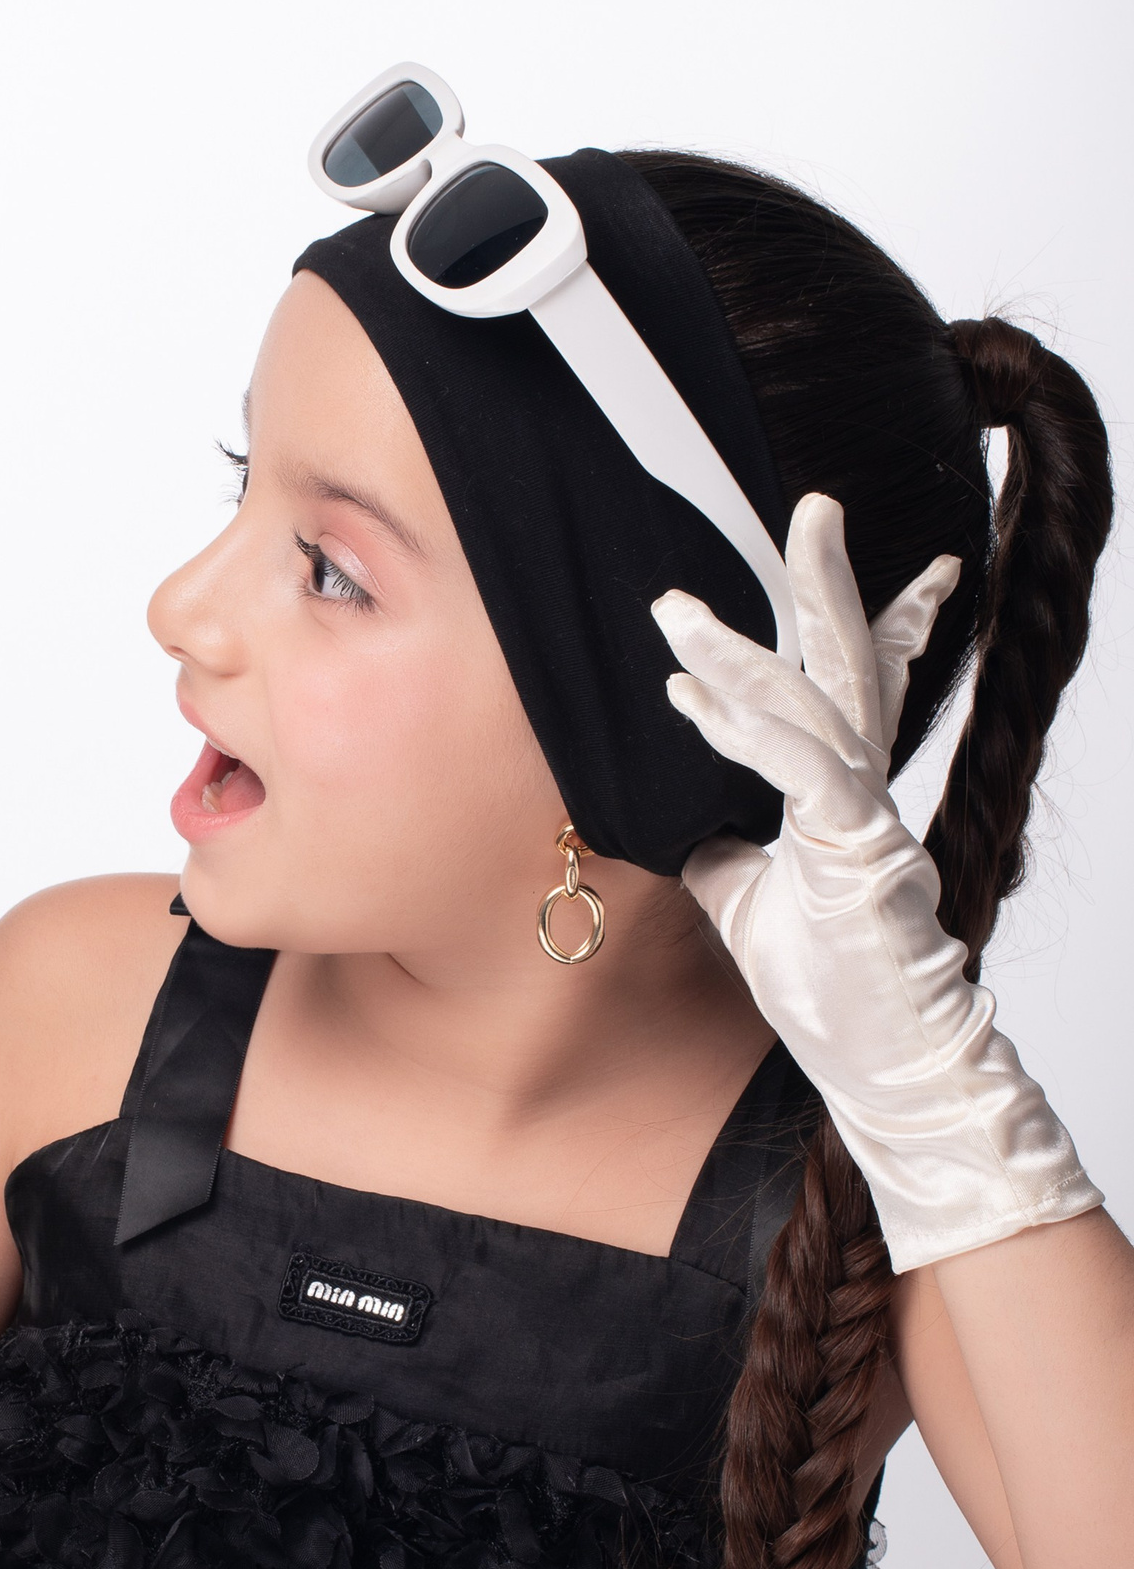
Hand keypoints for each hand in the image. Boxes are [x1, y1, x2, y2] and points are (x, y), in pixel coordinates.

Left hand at [654, 492, 1099, 1273]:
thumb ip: (721, 854)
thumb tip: (679, 824)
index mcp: (844, 800)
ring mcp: (868, 819)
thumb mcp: (748, 908)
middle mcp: (865, 793)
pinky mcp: (861, 853)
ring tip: (681, 610)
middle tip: (812, 503)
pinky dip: (756, 730)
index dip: (793, 641)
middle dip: (826, 581)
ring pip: (818, 704)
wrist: (889, 1065)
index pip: (836, 695)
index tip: (707, 617)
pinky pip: (810, 771)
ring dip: (744, 652)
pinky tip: (701, 698)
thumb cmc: (834, 994)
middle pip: (850, 664)